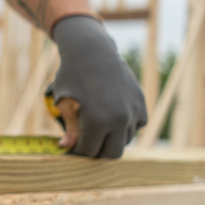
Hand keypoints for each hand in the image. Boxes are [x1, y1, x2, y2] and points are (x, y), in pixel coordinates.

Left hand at [50, 16, 146, 157]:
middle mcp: (119, 119)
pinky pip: (136, 126)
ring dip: (111, 138)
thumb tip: (67, 148)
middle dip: (96, 151)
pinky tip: (111, 116)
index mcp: (97, 121)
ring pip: (125, 141)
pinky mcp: (141, 104)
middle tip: (85, 142)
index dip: (77, 152)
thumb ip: (70, 129)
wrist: (92, 51)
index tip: (71, 147)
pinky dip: (126, 127)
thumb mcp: (63, 103)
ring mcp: (133, 111)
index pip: (88, 152)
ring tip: (96, 126)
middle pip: (111, 153)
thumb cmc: (72, 77)